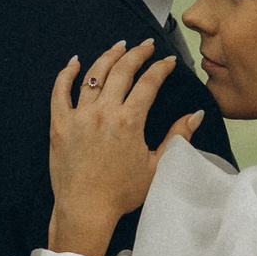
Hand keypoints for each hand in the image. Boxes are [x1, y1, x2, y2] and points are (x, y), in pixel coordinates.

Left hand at [46, 41, 198, 255]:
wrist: (86, 210)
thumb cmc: (122, 193)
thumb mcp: (156, 166)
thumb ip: (177, 137)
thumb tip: (196, 114)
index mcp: (129, 121)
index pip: (148, 83)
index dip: (160, 69)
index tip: (167, 62)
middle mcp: (103, 113)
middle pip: (122, 71)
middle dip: (137, 54)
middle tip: (146, 45)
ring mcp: (79, 116)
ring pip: (93, 75)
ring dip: (108, 56)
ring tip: (119, 46)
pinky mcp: (60, 124)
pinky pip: (60, 91)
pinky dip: (66, 74)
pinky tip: (74, 61)